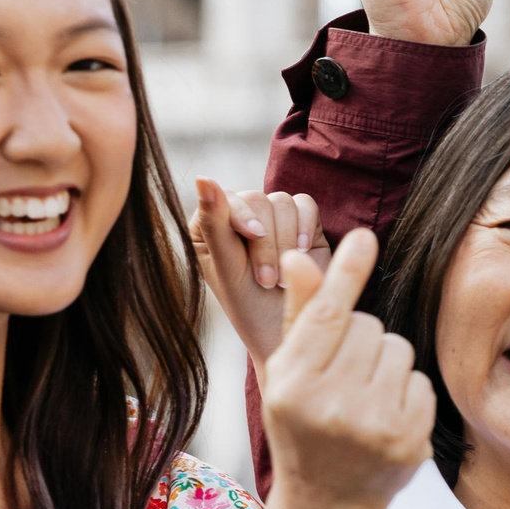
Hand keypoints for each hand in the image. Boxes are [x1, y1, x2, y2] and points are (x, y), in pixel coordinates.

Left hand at [193, 178, 330, 362]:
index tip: (253, 236)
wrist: (291, 332)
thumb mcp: (228, 267)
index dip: (241, 214)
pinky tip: (304, 252)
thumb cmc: (250, 308)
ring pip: (282, 202)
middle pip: (257, 198)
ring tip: (284, 280)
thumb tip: (203, 176)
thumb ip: (215, 223)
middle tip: (268, 280)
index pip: (224, 199)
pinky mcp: (303, 224)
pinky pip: (306, 205)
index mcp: (209, 227)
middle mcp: (239, 218)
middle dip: (267, 240)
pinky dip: (306, 227)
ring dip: (286, 241)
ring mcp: (273, 220)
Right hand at [259, 230, 433, 508]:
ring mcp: (372, 426)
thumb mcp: (289, 376)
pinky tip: (386, 417)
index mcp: (292, 386)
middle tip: (344, 377)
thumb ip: (301, 316)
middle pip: (368, 327)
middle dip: (361, 340)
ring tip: (364, 397)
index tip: (364, 237)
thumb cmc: (304, 428)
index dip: (346, 273)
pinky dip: (407, 392)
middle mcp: (329, 406)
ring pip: (397, 348)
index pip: (325, 316)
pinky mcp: (408, 440)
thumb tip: (301, 257)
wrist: (329, 503)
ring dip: (386, 363)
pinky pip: (419, 381)